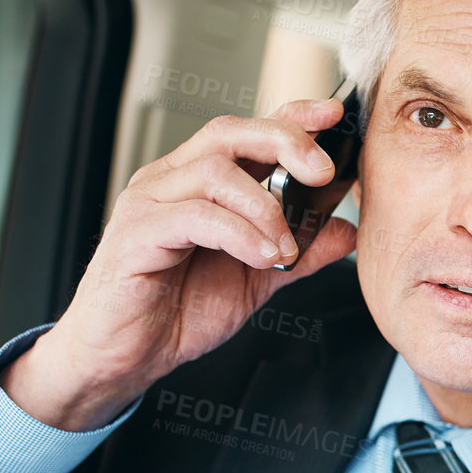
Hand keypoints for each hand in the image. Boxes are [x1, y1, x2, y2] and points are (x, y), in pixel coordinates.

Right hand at [0, 98, 359, 430]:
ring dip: (265, 208)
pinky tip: (261, 257)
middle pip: (230, 134)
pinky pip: (194, 216)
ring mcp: (149, 203)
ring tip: (285, 248)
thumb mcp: (257, 279)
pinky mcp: (136, 234)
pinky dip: (238, 234)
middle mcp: (171, 182)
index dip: (290, 117)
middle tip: (322, 174)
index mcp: (200, 184)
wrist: (125, 357)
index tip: (333, 115)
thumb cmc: (176, 311)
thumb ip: (300, 252)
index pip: (247, 131)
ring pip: (215, 172)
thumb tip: (346, 231)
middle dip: (285, 144)